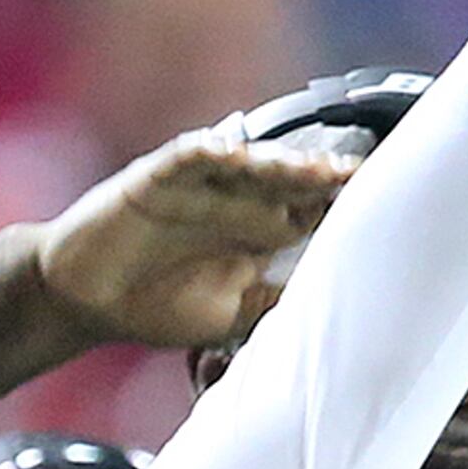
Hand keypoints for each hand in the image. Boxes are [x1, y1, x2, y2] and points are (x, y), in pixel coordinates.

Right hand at [35, 132, 356, 352]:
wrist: (84, 300)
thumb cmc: (156, 305)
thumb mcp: (232, 315)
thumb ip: (275, 307)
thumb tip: (332, 316)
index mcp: (255, 232)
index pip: (308, 209)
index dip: (341, 204)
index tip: (383, 204)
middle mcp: (232, 202)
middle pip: (287, 181)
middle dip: (323, 177)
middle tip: (360, 176)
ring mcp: (195, 187)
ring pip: (246, 166)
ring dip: (280, 164)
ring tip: (313, 167)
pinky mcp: (154, 179)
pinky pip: (186, 158)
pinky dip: (210, 152)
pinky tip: (236, 153)